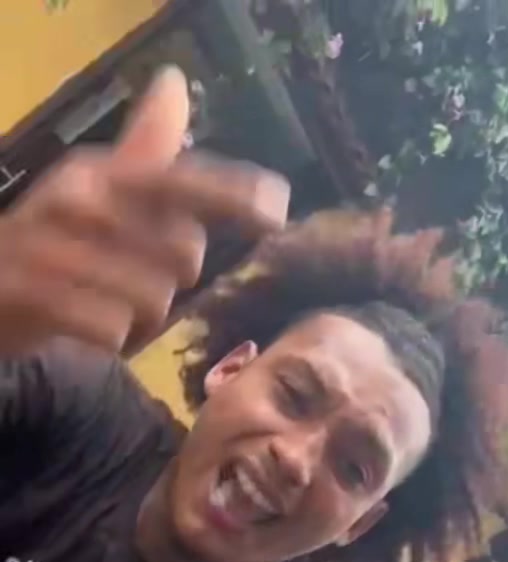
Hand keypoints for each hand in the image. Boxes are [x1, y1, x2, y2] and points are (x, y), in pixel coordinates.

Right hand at [0, 66, 289, 355]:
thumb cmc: (52, 247)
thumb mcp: (94, 193)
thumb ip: (144, 152)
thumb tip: (174, 83)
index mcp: (100, 174)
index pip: (182, 178)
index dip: (234, 193)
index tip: (278, 209)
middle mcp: (80, 202)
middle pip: (182, 255)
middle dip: (172, 281)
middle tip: (132, 285)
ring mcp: (55, 250)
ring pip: (153, 299)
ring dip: (142, 320)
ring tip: (106, 309)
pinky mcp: (37, 298)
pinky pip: (113, 331)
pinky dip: (110, 341)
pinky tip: (87, 331)